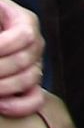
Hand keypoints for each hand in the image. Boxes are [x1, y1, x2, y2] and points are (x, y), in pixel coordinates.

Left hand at [0, 0, 43, 117]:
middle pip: (24, 60)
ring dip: (3, 87)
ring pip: (29, 79)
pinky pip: (35, 99)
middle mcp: (35, 43)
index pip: (24, 36)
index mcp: (26, 21)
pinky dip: (19, 106)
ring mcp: (35, 65)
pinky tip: (0, 105)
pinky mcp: (30, 85)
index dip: (2, 47)